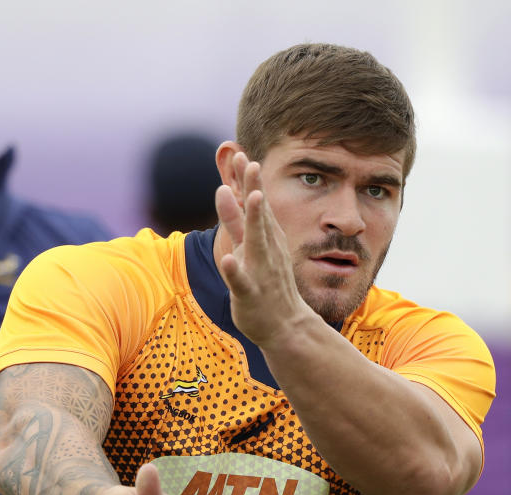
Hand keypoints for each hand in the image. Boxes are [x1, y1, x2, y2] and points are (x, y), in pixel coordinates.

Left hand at [215, 152, 313, 346]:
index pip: (256, 204)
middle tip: (248, 162)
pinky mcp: (250, 294)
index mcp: (265, 238)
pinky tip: (230, 260)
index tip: (242, 154)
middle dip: (252, 188)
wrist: (286, 325)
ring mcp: (259, 271)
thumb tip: (224, 187)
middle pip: (257, 215)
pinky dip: (236, 271)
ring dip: (251, 220)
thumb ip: (236, 218)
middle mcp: (264, 250)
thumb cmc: (268, 283)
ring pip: (254, 242)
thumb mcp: (251, 246)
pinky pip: (242, 282)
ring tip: (248, 197)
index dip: (248, 180)